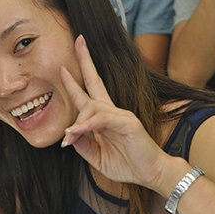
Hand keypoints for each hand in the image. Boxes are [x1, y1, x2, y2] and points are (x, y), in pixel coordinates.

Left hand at [60, 36, 169, 190]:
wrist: (152, 174)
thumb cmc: (128, 164)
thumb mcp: (97, 156)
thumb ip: (83, 144)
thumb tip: (68, 134)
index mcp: (105, 117)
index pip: (88, 93)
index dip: (75, 80)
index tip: (62, 67)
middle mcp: (112, 111)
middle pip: (95, 80)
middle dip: (85, 60)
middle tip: (78, 39)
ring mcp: (121, 114)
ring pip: (92, 106)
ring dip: (77, 121)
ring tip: (67, 138)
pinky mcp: (127, 122)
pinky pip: (101, 118)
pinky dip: (86, 124)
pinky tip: (76, 131)